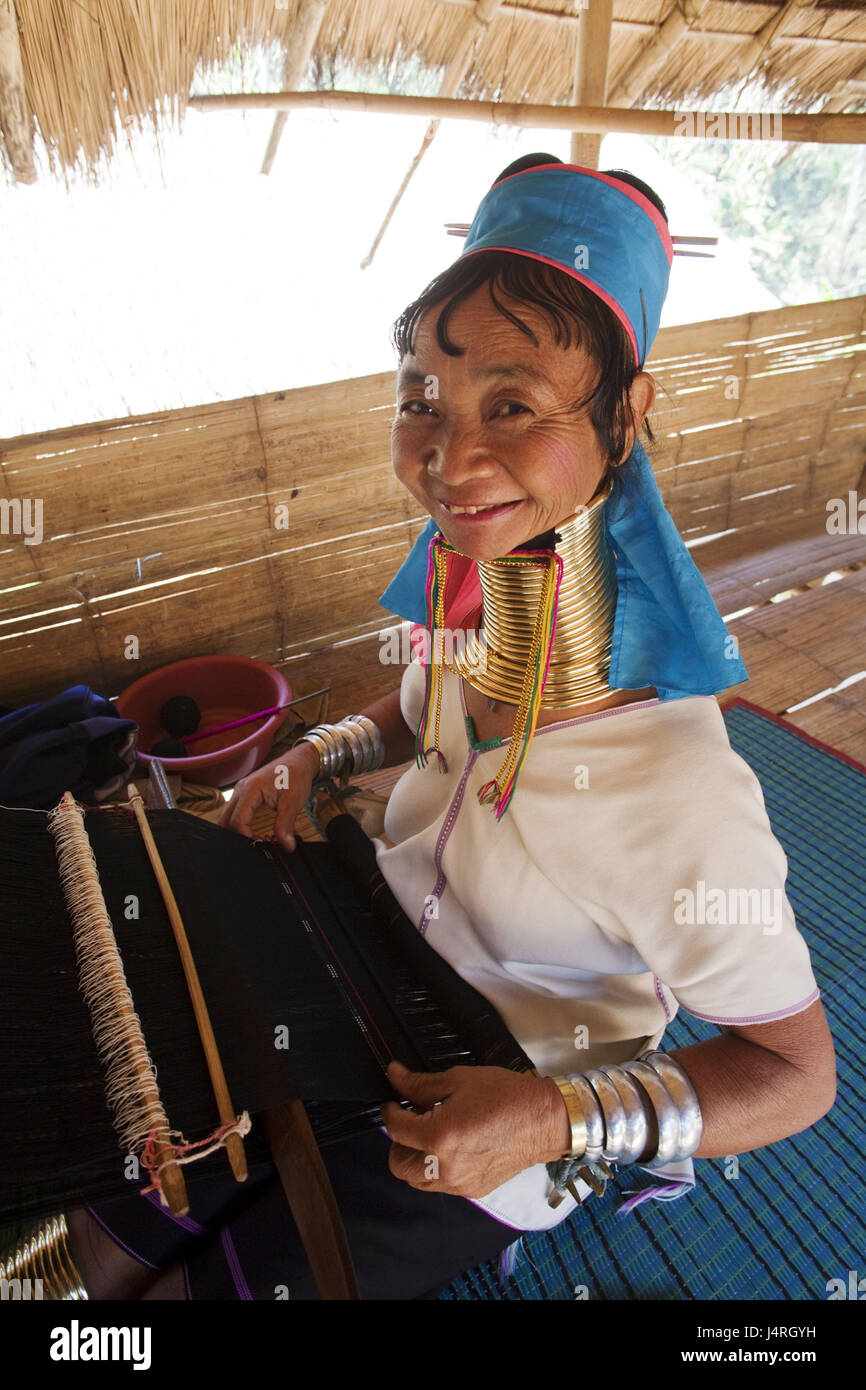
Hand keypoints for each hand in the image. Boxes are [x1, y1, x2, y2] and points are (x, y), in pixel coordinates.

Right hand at [218, 741, 319, 849]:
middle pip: (226, 820)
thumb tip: (286, 846)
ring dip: (238, 831)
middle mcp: (240, 790)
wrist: (299, 761)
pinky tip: (256, 832)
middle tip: (257, 845)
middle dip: (238, 836)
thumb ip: (286, 825)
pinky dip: (241, 825)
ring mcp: (240, 792)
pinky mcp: (244, 796)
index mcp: (250, 790)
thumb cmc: (295, 776)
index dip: (247, 837)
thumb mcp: (293, 801)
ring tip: (257, 839)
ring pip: (228, 817)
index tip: (261, 845)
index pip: (237, 820)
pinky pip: (235, 813)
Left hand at [381, 1061, 569, 1198]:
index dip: (389, 1112)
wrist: (543, 1121)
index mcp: (439, 1136)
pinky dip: (436, 1167)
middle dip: (398, 1141)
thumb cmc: (505, 1095)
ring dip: (415, 1158)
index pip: (396, 1129)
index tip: (393, 1102)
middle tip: (411, 1120)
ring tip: (431, 1134)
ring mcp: (459, 1183)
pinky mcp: (472, 1190)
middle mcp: (445, 1166)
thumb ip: (420, 1084)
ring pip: (417, 1180)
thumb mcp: (458, 1080)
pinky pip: (440, 1184)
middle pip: (399, 1164)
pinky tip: (451, 1146)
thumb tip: (394, 1076)